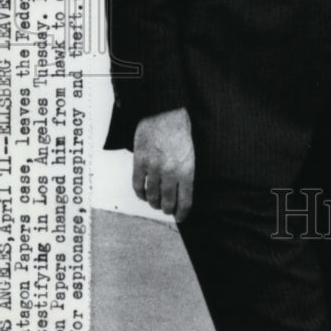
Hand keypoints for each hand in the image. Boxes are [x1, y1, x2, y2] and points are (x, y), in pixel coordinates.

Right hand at [133, 107, 194, 222]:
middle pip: (167, 202)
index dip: (182, 213)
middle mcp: (170, 172)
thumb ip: (187, 172)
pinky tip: (144, 195)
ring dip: (154, 203)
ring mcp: (153, 167)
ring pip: (152, 196)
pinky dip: (140, 193)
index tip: (180, 217)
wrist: (164, 112)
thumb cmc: (181, 130)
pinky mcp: (139, 161)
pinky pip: (138, 185)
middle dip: (168, 210)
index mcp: (187, 170)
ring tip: (156, 203)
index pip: (185, 201)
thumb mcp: (192, 152)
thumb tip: (183, 192)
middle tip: (168, 211)